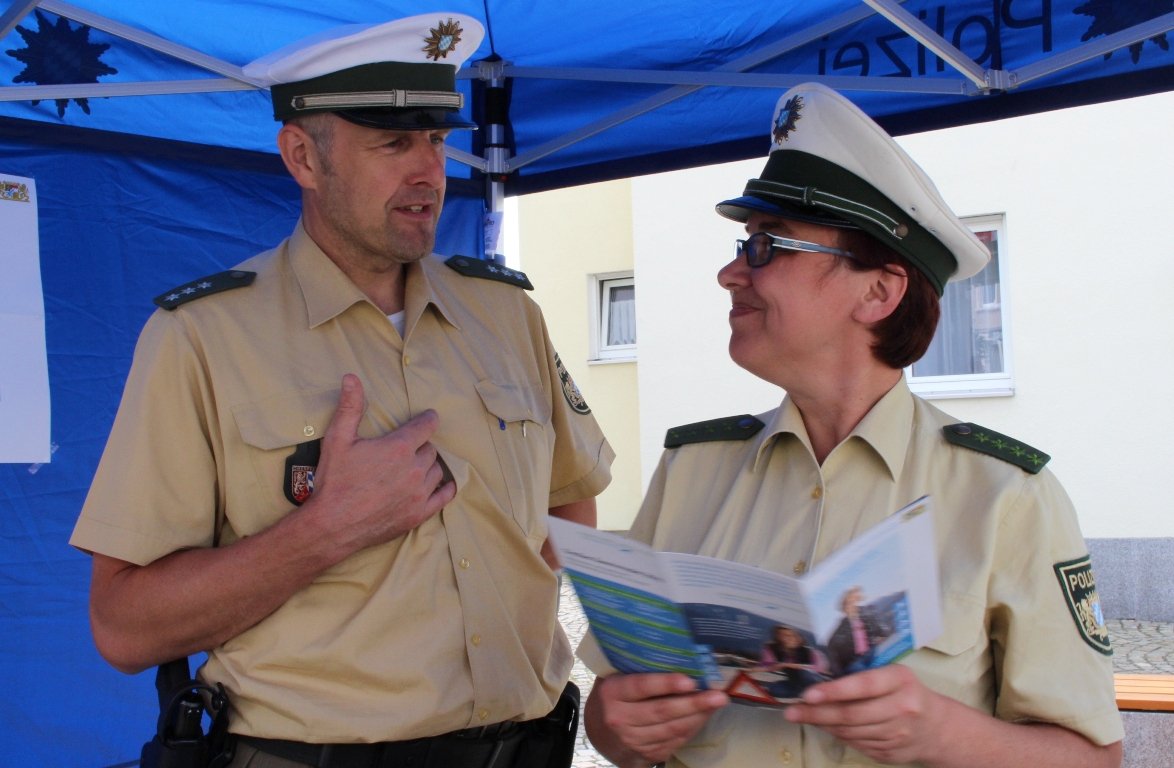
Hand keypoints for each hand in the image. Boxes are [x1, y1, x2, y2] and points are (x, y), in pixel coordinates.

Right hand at [306, 374, 455, 553]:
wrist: (331, 525)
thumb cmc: (334, 481)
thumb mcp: (338, 439)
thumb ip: (349, 407)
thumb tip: (351, 377)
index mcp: (398, 448)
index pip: (425, 426)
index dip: (427, 419)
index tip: (429, 417)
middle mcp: (414, 469)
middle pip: (430, 449)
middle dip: (420, 446)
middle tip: (407, 449)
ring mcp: (419, 493)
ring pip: (437, 471)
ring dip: (429, 466)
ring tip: (415, 466)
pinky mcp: (418, 514)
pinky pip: (443, 497)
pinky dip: (445, 488)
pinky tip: (444, 484)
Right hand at [586, 673, 727, 766]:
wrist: (601, 734)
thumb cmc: (615, 695)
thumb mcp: (615, 676)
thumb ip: (635, 665)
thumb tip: (673, 645)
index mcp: (612, 693)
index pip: (639, 687)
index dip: (664, 684)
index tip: (689, 680)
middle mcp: (620, 719)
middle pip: (661, 711)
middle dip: (692, 703)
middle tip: (717, 695)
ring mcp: (634, 740)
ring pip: (672, 729)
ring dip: (698, 716)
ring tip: (717, 702)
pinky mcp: (648, 754)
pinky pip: (676, 740)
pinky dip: (693, 727)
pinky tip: (705, 715)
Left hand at [784, 664, 945, 764]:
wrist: (938, 728)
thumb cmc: (905, 693)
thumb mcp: (891, 676)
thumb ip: (862, 677)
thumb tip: (820, 684)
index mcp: (900, 680)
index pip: (863, 685)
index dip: (834, 691)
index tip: (808, 694)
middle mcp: (902, 707)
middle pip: (852, 714)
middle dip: (817, 713)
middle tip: (792, 711)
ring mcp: (898, 734)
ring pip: (850, 732)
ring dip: (824, 725)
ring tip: (804, 717)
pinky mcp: (892, 753)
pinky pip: (856, 744)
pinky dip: (838, 735)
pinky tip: (828, 727)